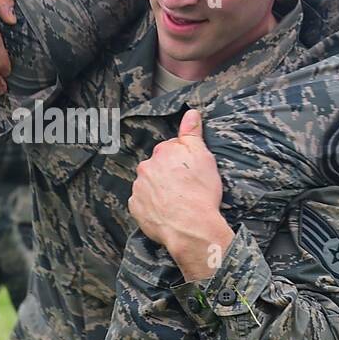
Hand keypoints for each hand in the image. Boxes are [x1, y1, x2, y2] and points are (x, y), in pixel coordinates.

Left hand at [128, 110, 233, 280]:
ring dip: (159, 190)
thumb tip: (190, 113)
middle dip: (168, 174)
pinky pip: (143, 203)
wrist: (191, 227)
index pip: (171, 149)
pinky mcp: (136, 208)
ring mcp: (138, 189)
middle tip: (185, 188)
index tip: (192, 172)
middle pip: (158, 167)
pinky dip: (152, 206)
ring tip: (176, 202)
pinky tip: (166, 212)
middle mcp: (146, 168)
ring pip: (149, 185)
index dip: (184, 160)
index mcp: (162, 152)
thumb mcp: (203, 157)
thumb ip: (192, 133)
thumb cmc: (200, 192)